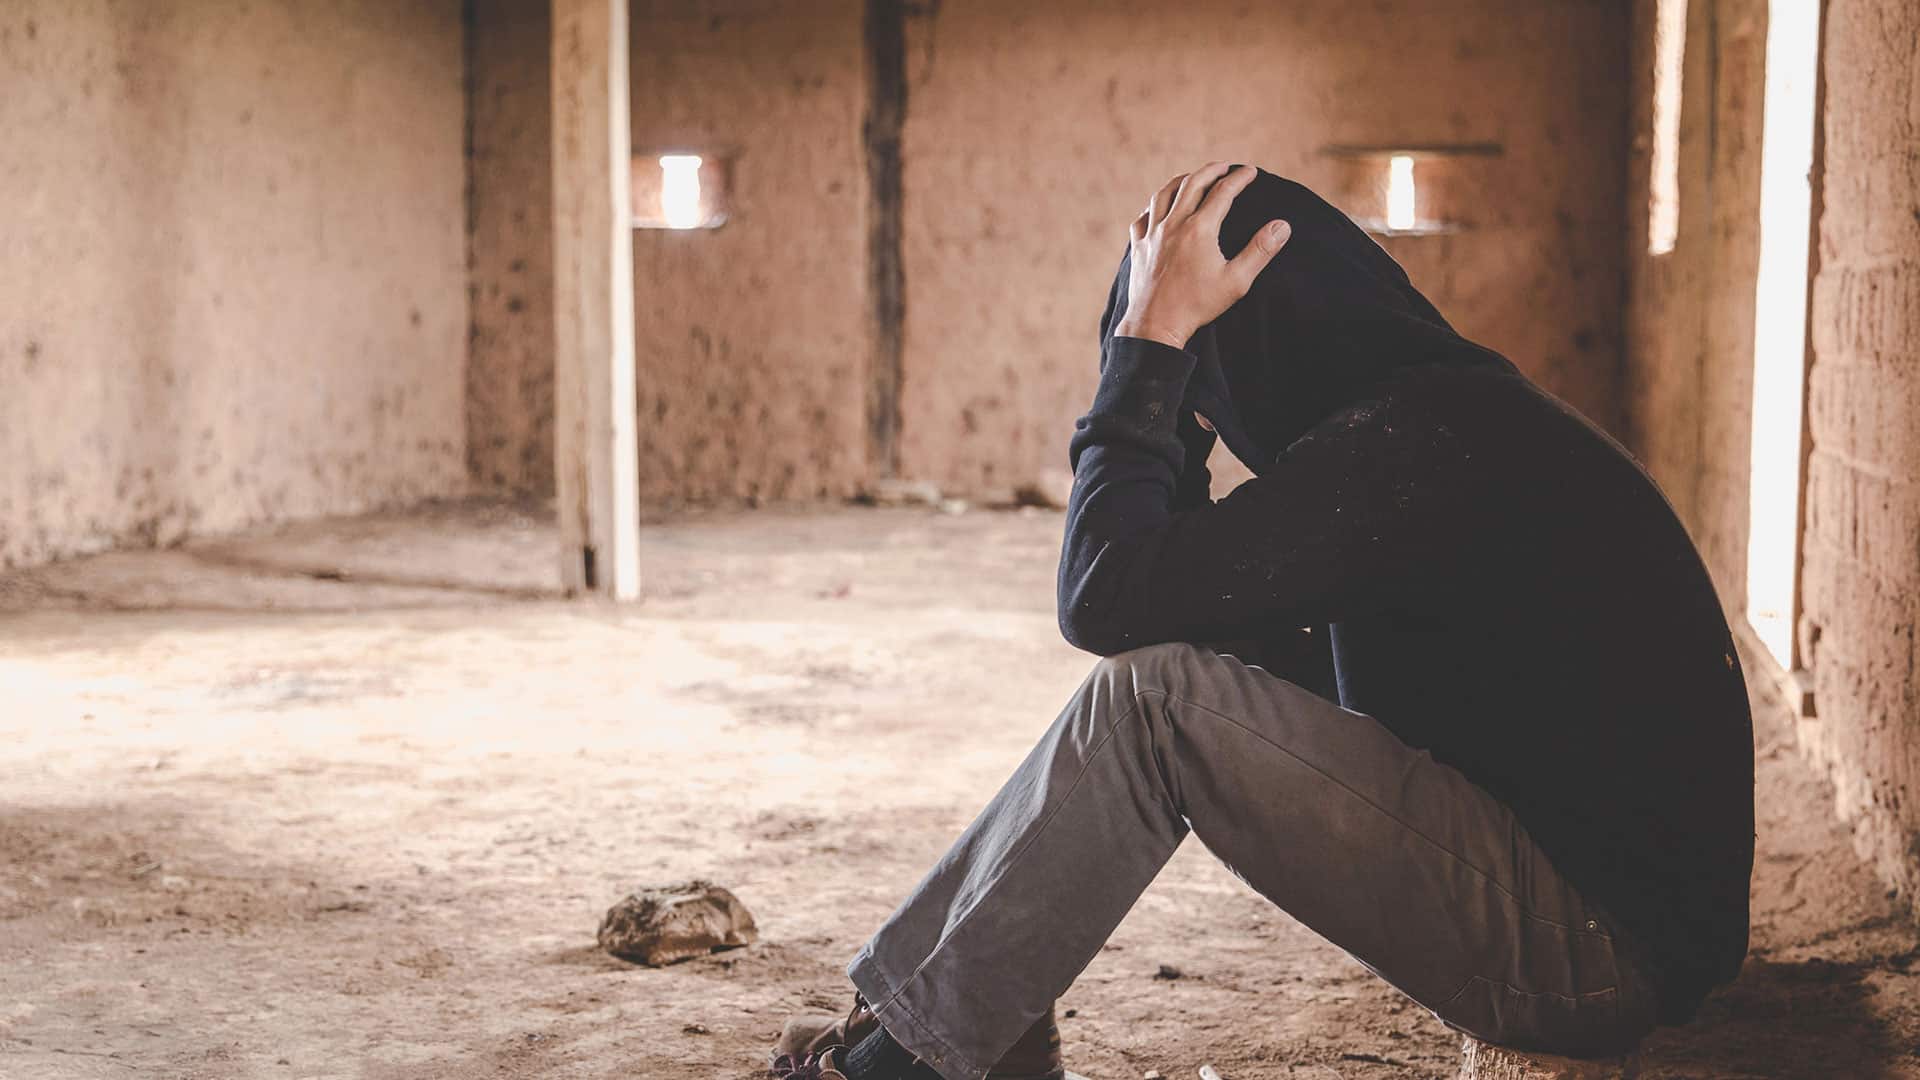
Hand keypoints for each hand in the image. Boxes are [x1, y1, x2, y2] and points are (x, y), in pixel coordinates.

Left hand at [1113, 162, 1290, 350]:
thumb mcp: (1237, 281)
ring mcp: (1152, 235)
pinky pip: (1142, 218)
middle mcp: (1174, 225)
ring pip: (1164, 194)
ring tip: (1192, 177)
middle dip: (1211, 171)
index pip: (1223, 192)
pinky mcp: (1139, 248)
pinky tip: (1158, 208)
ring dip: (1181, 181)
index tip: (1251, 171)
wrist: (1156, 325)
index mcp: (1200, 229)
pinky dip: (1153, 207)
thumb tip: (1282, 225)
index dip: (1239, 178)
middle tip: (1224, 166)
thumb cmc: (1198, 305)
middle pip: (1192, 184)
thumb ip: (1260, 250)